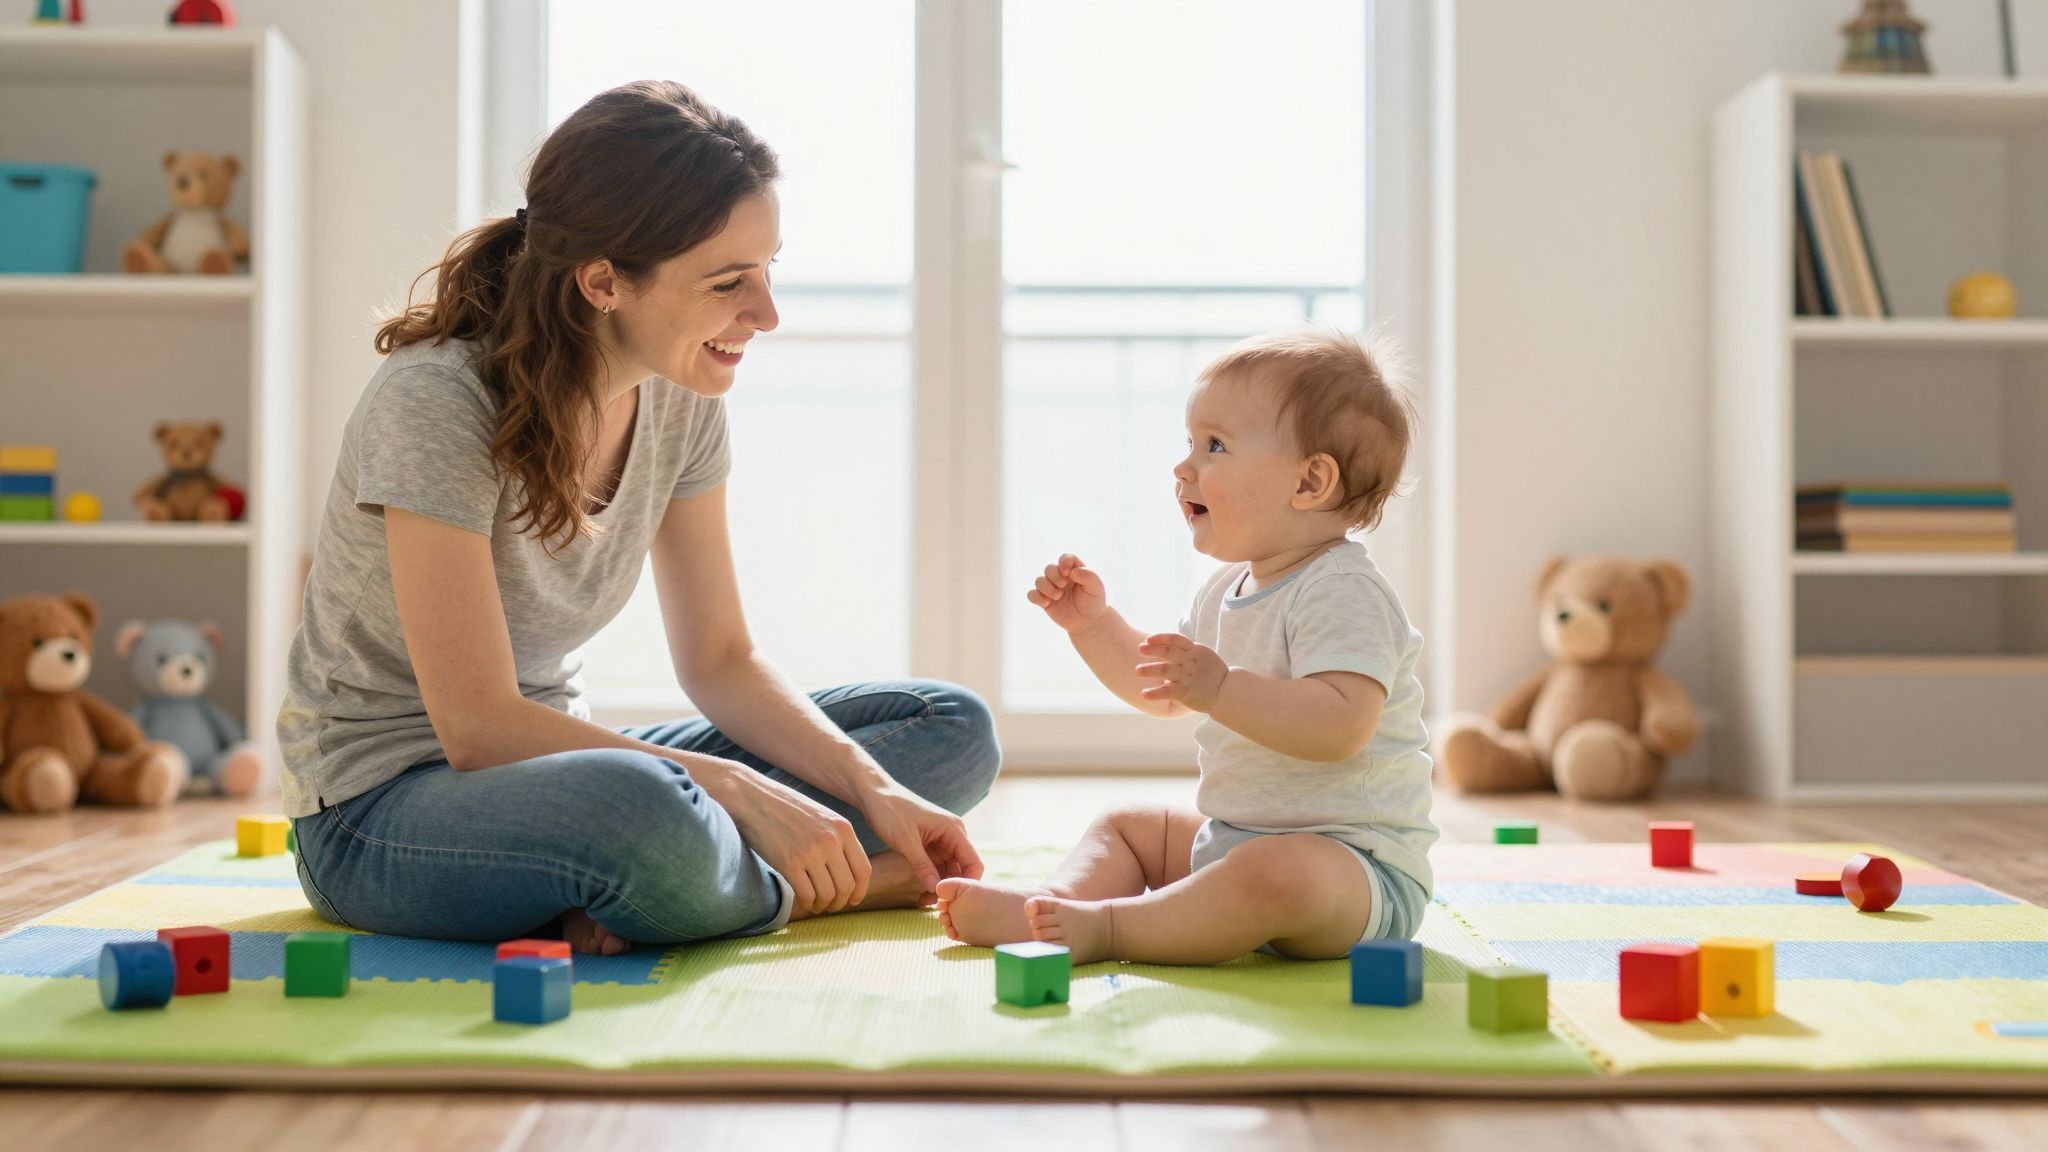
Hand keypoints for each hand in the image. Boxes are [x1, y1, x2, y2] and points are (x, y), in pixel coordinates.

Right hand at [718, 765, 871, 915]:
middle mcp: (831, 841)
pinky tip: (803, 901)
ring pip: (827, 894)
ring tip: (816, 905)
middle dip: (840, 903)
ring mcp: (810, 852)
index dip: (859, 891)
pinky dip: (807, 903)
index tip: (852, 901)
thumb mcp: (821, 817)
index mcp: (843, 828)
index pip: (863, 870)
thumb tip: (848, 873)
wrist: (752, 798)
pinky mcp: (789, 863)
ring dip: (823, 905)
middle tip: (830, 906)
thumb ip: (837, 840)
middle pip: (847, 886)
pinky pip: (807, 895)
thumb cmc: (786, 809)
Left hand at [860, 782, 984, 894]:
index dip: (967, 883)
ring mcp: (942, 840)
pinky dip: (931, 880)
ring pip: (949, 870)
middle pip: (963, 869)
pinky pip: (937, 867)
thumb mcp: (906, 841)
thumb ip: (923, 866)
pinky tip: (921, 894)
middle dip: (951, 888)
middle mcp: (953, 834)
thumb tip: (936, 889)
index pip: (974, 862)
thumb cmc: (890, 811)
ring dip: (940, 886)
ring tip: (924, 903)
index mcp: (953, 829)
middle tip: (936, 908)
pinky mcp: (930, 845)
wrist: (874, 795)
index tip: (951, 900)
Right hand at [1027, 553, 1107, 633]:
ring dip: (1046, 587)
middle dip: (1054, 576)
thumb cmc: (1093, 601)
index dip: (1064, 563)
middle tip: (1063, 586)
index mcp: (1074, 570)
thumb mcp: (1096, 587)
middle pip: (1049, 568)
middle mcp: (1061, 577)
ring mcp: (1052, 589)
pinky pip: (1031, 595)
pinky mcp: (1045, 601)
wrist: (1089, 622)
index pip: (1065, 558)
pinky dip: (1035, 597)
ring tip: (1057, 597)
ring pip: (1039, 580)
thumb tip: (1072, 571)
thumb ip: (1088, 575)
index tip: (1069, 574)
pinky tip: (1046, 603)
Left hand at [1136, 633, 1228, 711]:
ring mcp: (1188, 677)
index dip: (1161, 638)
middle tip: (1140, 649)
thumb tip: (1167, 644)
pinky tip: (1144, 694)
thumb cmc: (1212, 673)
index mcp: (1195, 651)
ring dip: (1149, 669)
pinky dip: (1155, 693)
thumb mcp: (1203, 656)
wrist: (1228, 692)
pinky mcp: (1186, 693)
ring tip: (1137, 670)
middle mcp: (1190, 662)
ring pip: (1165, 671)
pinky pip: (1168, 691)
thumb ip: (1187, 650)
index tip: (1148, 639)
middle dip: (1153, 650)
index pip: (1176, 639)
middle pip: (1168, 653)